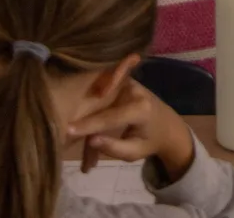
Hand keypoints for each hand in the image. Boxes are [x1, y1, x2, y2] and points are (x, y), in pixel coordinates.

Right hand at [68, 79, 195, 180]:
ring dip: (85, 119)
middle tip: (66, 142)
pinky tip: (81, 124)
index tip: (67, 131)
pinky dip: (90, 110)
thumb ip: (114, 148)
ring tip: (80, 143)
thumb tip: (90, 140)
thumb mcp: (135, 152)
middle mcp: (133, 90)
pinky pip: (99, 96)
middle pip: (98, 106)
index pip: (110, 117)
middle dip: (82, 123)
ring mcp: (126, 82)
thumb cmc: (150, 141)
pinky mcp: (119, 80)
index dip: (88, 125)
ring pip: (96, 101)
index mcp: (140, 108)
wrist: (167, 124)